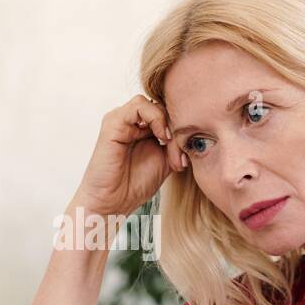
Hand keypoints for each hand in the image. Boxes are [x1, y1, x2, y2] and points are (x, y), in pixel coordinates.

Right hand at [71, 94, 188, 218]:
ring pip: (153, 102)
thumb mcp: (166, 161)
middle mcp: (131, 121)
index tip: (185, 156)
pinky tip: (161, 137)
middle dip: (176, 127)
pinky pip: (139, 105)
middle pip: (162, 106)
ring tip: (168, 142)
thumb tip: (192, 132)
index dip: (181, 128)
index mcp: (142, 128)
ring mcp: (121, 120)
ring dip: (167, 121)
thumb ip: (176, 144)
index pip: (167, 112)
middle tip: (180, 154)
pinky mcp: (113, 122)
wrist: (113, 202)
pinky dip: (155, 117)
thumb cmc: (133, 185)